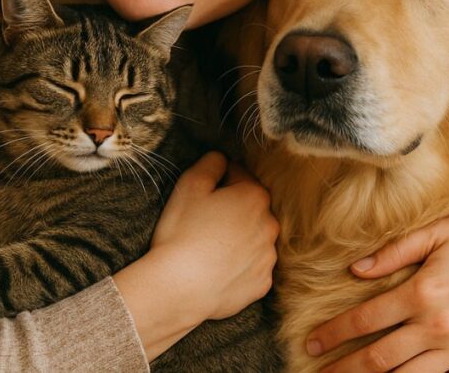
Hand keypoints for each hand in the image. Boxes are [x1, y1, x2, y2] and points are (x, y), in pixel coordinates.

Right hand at [150, 150, 279, 318]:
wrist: (178, 288)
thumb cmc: (182, 233)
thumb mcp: (189, 185)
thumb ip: (211, 163)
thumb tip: (222, 159)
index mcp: (254, 196)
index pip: (239, 175)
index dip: (219, 181)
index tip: (203, 194)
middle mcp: (270, 225)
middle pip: (250, 207)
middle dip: (232, 209)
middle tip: (203, 221)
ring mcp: (268, 257)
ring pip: (254, 237)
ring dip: (238, 237)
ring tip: (209, 247)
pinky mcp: (262, 283)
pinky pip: (252, 266)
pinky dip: (239, 265)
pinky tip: (218, 268)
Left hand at [306, 213, 448, 371]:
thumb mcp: (437, 232)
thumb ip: (393, 252)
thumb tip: (355, 270)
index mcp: (422, 292)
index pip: (365, 320)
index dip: (333, 333)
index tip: (312, 342)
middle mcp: (438, 326)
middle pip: (378, 358)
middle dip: (344, 368)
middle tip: (319, 372)